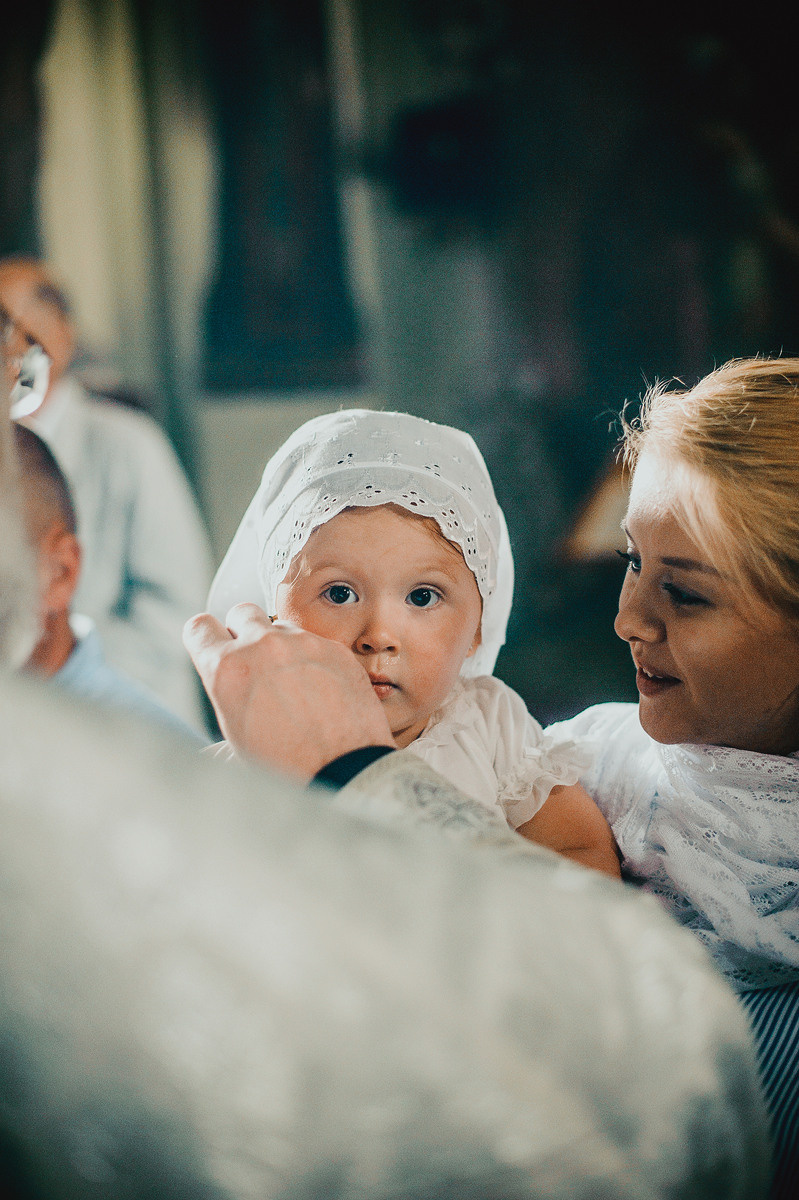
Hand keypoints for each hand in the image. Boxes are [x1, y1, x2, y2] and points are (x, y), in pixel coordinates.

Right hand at [183, 603, 394, 779]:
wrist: (344, 772)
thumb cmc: (286, 768)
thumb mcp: (237, 745)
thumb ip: (223, 717)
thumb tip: (207, 753)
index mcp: (226, 669)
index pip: (199, 626)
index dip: (205, 639)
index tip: (213, 648)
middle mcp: (262, 646)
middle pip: (242, 612)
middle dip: (244, 632)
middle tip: (254, 663)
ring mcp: (303, 643)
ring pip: (282, 628)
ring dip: (282, 647)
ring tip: (293, 685)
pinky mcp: (335, 648)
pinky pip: (317, 643)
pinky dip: (315, 659)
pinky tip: (322, 690)